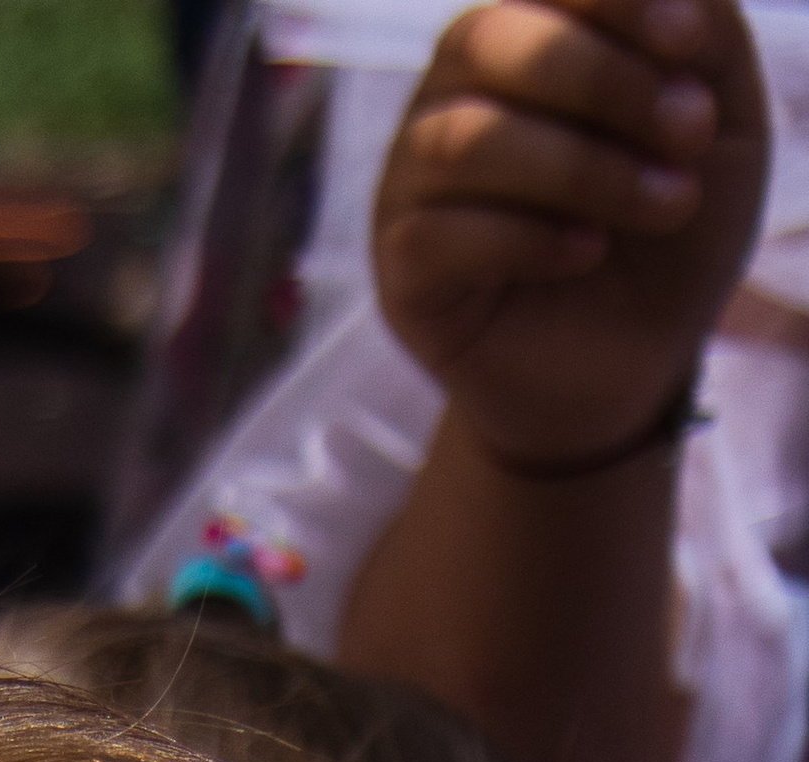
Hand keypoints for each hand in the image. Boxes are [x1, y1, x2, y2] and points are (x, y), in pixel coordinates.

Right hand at [371, 0, 767, 466]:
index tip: (689, 42)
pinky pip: (438, 234)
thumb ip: (703, 33)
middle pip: (481, 39)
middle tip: (686, 133)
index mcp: (521, 42)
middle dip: (598, 78)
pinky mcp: (402, 271)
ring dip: (580, 168)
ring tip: (662, 206)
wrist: (634, 364)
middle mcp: (453, 98)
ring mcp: (414, 185)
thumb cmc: (670, 232)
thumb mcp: (721, 120)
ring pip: (461, 139)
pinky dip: (527, 239)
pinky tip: (588, 254)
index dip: (611, 0)